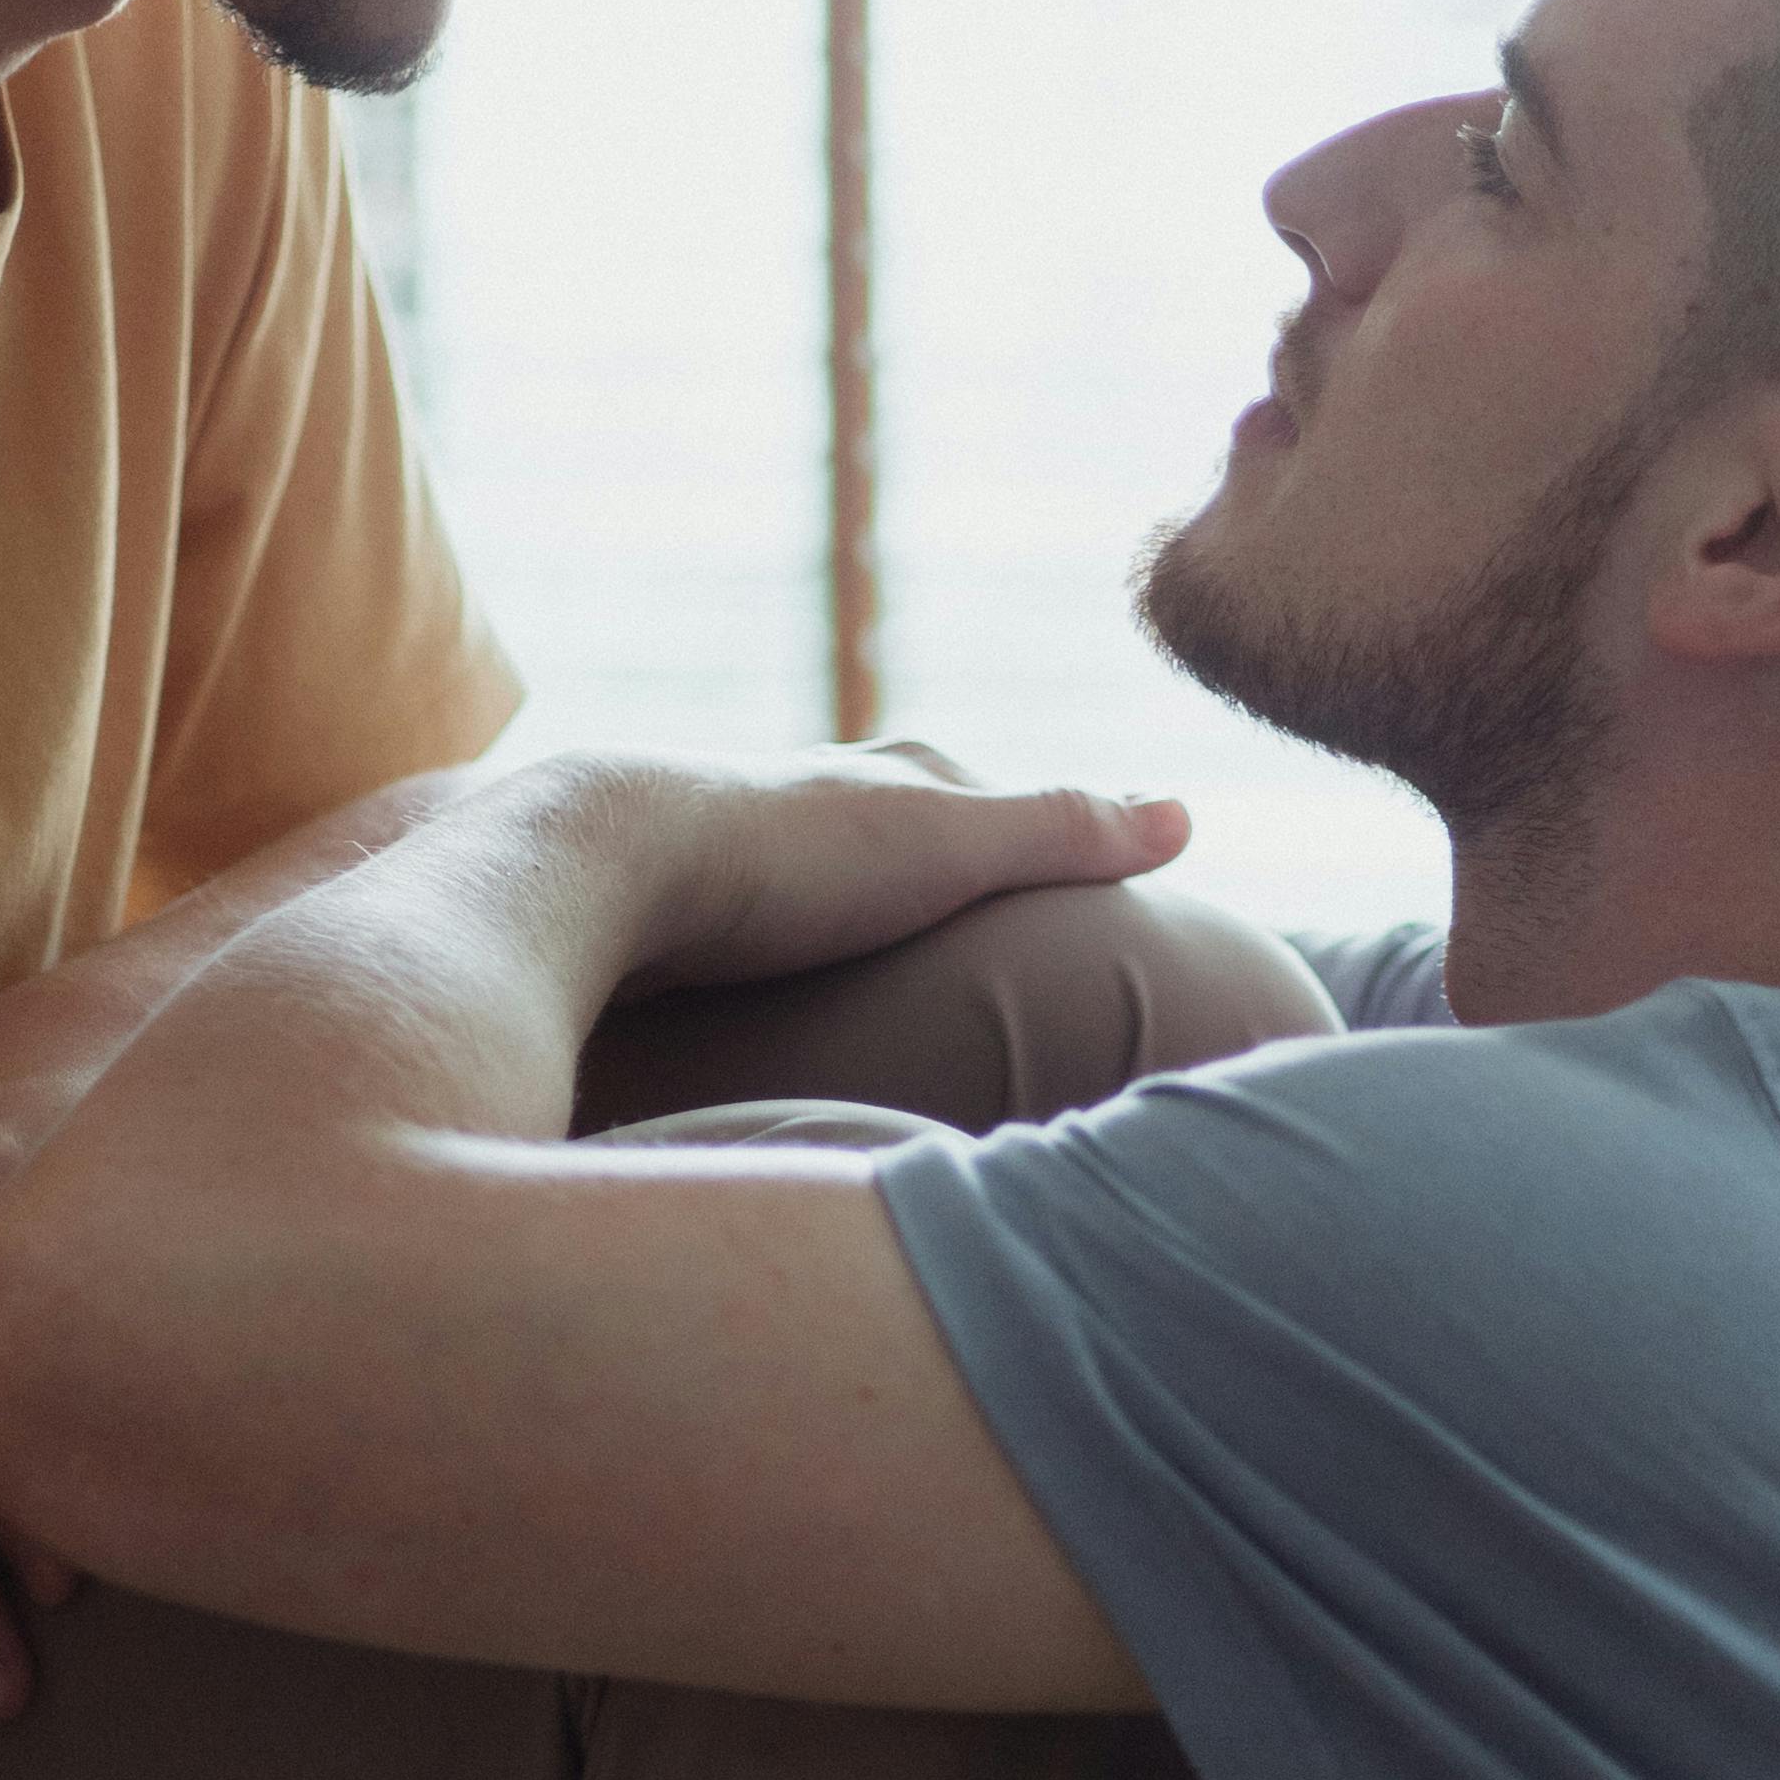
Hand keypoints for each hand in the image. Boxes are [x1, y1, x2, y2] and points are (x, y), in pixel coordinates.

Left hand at [586, 746, 1191, 1006]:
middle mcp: (799, 801)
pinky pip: (725, 932)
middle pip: (880, 825)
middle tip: (971, 912)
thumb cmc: (787, 857)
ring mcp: (721, 851)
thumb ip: (1059, 833)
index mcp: (876, 781)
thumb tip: (1183, 816)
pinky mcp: (654, 913)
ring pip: (798, 876)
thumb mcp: (949, 845)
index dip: (1021, 823)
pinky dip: (756, 956)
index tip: (1070, 857)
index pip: (967, 790)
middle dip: (923, 863)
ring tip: (865, 965)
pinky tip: (748, 998)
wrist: (597, 858)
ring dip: (830, 912)